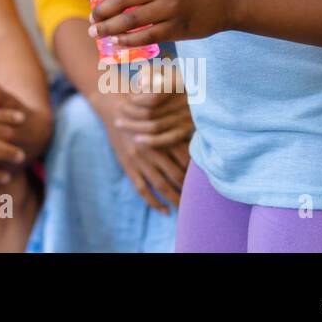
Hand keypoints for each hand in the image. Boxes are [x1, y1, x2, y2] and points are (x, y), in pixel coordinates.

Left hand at [88, 0, 232, 47]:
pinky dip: (128, 40)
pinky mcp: (178, 28)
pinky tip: (117, 41)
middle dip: (101, 11)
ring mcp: (172, 8)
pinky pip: (146, 36)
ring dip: (108, 28)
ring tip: (97, 33)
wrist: (227, 0)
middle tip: (92, 19)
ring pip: (130, 20)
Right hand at [93, 88, 191, 213]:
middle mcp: (152, 149)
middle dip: (189, 189)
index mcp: (163, 136)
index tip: (206, 182)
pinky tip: (165, 211)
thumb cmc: (145, 112)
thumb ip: (180, 131)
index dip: (197, 173)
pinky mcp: (128, 166)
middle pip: (176, 175)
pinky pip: (142, 189)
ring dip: (175, 199)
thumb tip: (203, 146)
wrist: (115, 109)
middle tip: (200, 199)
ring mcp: (139, 159)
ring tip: (186, 209)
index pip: (187, 161)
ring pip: (161, 185)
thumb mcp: (163, 117)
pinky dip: (154, 203)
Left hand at [114, 62, 193, 149]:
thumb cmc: (170, 78)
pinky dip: (151, 141)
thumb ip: (149, 72)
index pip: (153, 98)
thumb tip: (141, 85)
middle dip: (130, 113)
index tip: (129, 97)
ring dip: (134, 127)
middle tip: (118, 109)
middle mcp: (185, 102)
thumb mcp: (161, 69)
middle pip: (150, 114)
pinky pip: (168, 139)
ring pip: (155, 127)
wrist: (195, 92)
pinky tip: (136, 140)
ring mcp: (187, 117)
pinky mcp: (187, 130)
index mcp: (179, 85)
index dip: (137, 100)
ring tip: (118, 123)